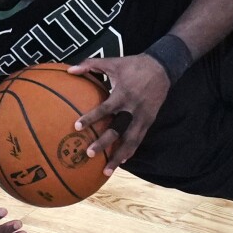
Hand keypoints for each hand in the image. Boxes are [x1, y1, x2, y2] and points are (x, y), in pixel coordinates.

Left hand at [68, 54, 170, 174]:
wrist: (162, 67)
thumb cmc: (134, 65)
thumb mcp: (113, 62)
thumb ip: (91, 65)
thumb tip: (69, 70)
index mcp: (122, 93)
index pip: (105, 108)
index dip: (91, 117)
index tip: (77, 126)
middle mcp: (132, 108)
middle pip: (118, 129)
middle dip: (104, 143)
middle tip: (89, 153)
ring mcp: (142, 116)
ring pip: (130, 140)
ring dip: (119, 156)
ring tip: (107, 170)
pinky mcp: (149, 120)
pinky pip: (139, 139)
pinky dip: (131, 150)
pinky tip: (122, 161)